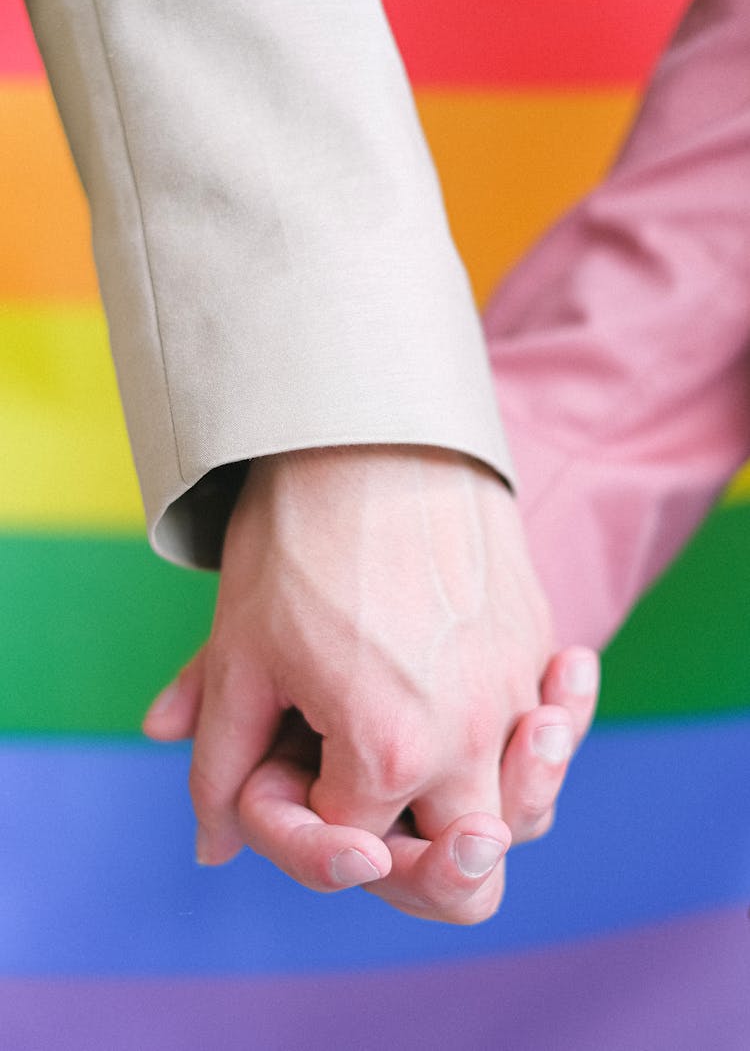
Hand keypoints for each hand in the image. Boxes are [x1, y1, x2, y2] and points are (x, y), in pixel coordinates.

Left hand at [144, 446, 597, 921]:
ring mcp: (518, 691)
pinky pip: (547, 729)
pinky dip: (531, 738)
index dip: (297, 820)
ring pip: (522, 808)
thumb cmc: (298, 542)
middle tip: (368, 814)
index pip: (349, 847)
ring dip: (479, 807)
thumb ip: (220, 767)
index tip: (276, 757)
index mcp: (388, 751)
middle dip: (409, 865)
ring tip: (436, 764)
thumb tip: (211, 847)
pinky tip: (501, 708)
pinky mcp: (540, 645)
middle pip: (467, 873)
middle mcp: (472, 735)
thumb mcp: (240, 656)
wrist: (376, 431)